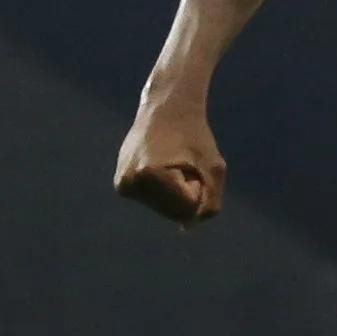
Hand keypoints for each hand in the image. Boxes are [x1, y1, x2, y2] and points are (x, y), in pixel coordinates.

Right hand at [113, 98, 226, 226]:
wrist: (166, 107)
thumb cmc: (194, 134)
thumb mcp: (214, 167)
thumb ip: (210, 202)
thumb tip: (187, 227)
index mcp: (148, 174)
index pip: (188, 207)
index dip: (197, 185)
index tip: (189, 161)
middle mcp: (129, 182)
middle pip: (173, 213)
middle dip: (185, 192)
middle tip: (180, 161)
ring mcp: (123, 185)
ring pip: (164, 210)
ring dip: (175, 192)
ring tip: (170, 162)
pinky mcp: (122, 185)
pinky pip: (154, 202)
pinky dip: (164, 190)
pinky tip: (159, 166)